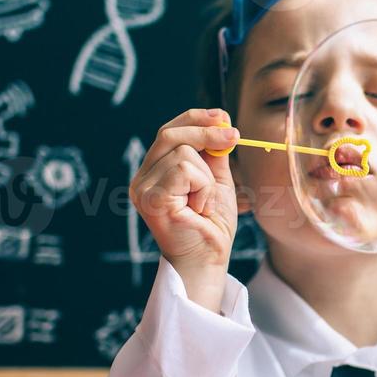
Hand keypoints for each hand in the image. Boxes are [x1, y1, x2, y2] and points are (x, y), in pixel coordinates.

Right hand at [129, 108, 240, 310]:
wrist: (209, 259)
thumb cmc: (211, 226)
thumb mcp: (216, 180)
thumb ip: (214, 152)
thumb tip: (221, 119)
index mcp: (153, 172)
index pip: (168, 131)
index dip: (194, 118)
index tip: (222, 116)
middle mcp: (142, 179)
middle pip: (170, 133)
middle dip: (207, 132)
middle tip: (235, 137)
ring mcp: (143, 189)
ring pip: (183, 152)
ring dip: (206, 177)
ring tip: (203, 203)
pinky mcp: (151, 198)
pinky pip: (184, 170)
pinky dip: (202, 187)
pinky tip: (198, 208)